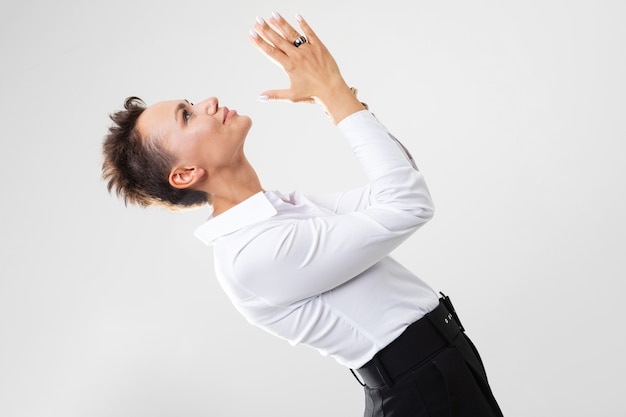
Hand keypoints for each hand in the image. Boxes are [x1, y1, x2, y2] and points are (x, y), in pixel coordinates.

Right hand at [249, 13, 363, 123]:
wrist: (332, 90)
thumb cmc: (312, 95)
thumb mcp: (292, 96)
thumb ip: (275, 95)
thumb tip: (260, 98)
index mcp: (289, 66)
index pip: (271, 52)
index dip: (260, 42)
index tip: (251, 34)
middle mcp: (297, 56)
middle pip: (278, 40)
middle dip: (266, 30)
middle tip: (257, 20)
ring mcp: (308, 50)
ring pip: (292, 34)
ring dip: (282, 24)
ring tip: (273, 15)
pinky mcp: (319, 47)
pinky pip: (310, 33)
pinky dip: (303, 24)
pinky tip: (297, 16)